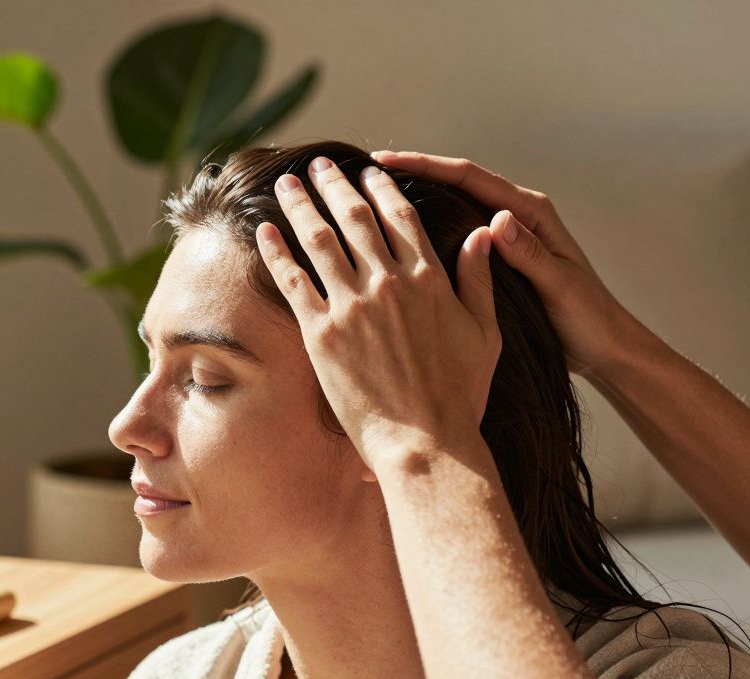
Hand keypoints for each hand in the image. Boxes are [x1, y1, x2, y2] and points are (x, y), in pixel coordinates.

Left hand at [256, 157, 500, 477]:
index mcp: (429, 277)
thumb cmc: (459, 395)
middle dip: (333, 185)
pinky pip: (292, 281)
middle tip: (318, 165)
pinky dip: (276, 251)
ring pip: (319, 239)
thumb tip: (483, 234)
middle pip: (355, 217)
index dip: (380, 187)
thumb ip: (480, 279)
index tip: (367, 169)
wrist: (425, 443)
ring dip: (300, 205)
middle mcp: (389, 282)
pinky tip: (264, 231)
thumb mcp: (485, 333)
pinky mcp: (321, 334)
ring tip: (286, 183)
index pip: (400, 215)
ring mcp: (352, 306)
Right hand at [371, 150, 636, 379]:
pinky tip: (396, 239)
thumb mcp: (559, 287)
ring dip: (415, 200)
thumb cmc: (587, 320)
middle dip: (411, 174)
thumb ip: (529, 254)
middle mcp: (515, 218)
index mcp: (530, 215)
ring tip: (370, 199)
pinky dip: (426, 229)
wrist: (604, 348)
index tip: (384, 163)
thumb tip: (496, 220)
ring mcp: (504, 238)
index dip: (426, 167)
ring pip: (451, 207)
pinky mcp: (496, 260)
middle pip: (455, 184)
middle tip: (363, 174)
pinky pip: (454, 235)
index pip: (470, 179)